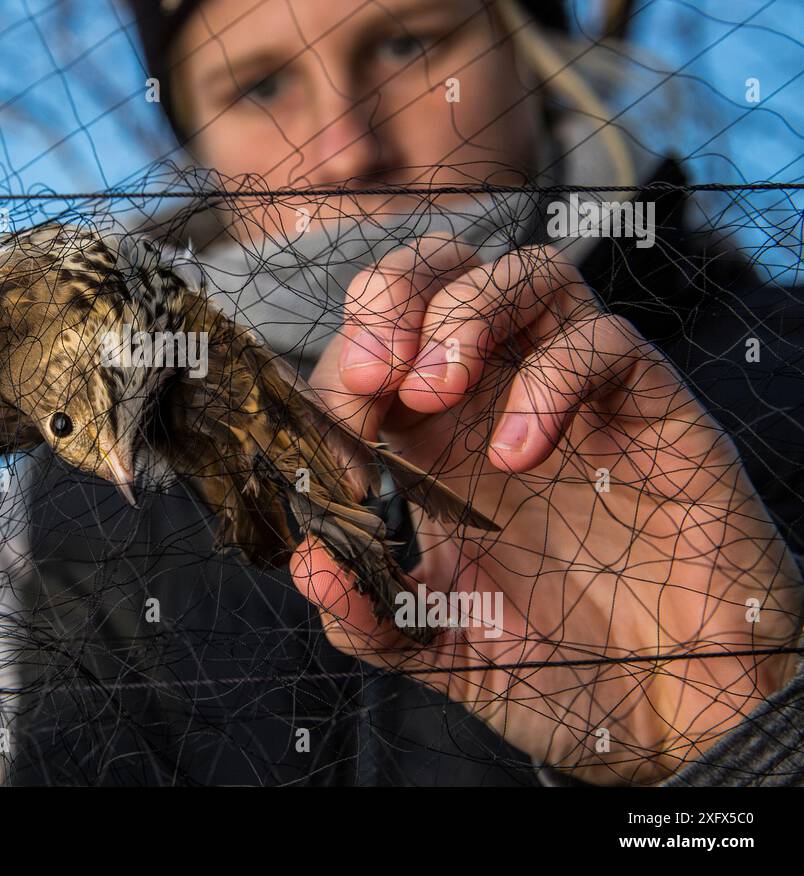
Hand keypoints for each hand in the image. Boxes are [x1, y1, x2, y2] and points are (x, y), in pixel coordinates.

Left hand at [290, 234, 803, 784]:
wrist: (675, 711)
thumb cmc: (561, 670)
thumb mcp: (437, 650)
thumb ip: (365, 614)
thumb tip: (307, 561)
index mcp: (433, 443)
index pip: (371, 350)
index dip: (337, 372)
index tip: (333, 431)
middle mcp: (498, 401)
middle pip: (440, 270)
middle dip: (390, 294)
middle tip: (374, 370)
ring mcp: (576, 398)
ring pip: (525, 274)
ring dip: (462, 312)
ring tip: (433, 391)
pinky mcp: (651, 413)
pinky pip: (604, 344)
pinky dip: (550, 380)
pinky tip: (520, 453)